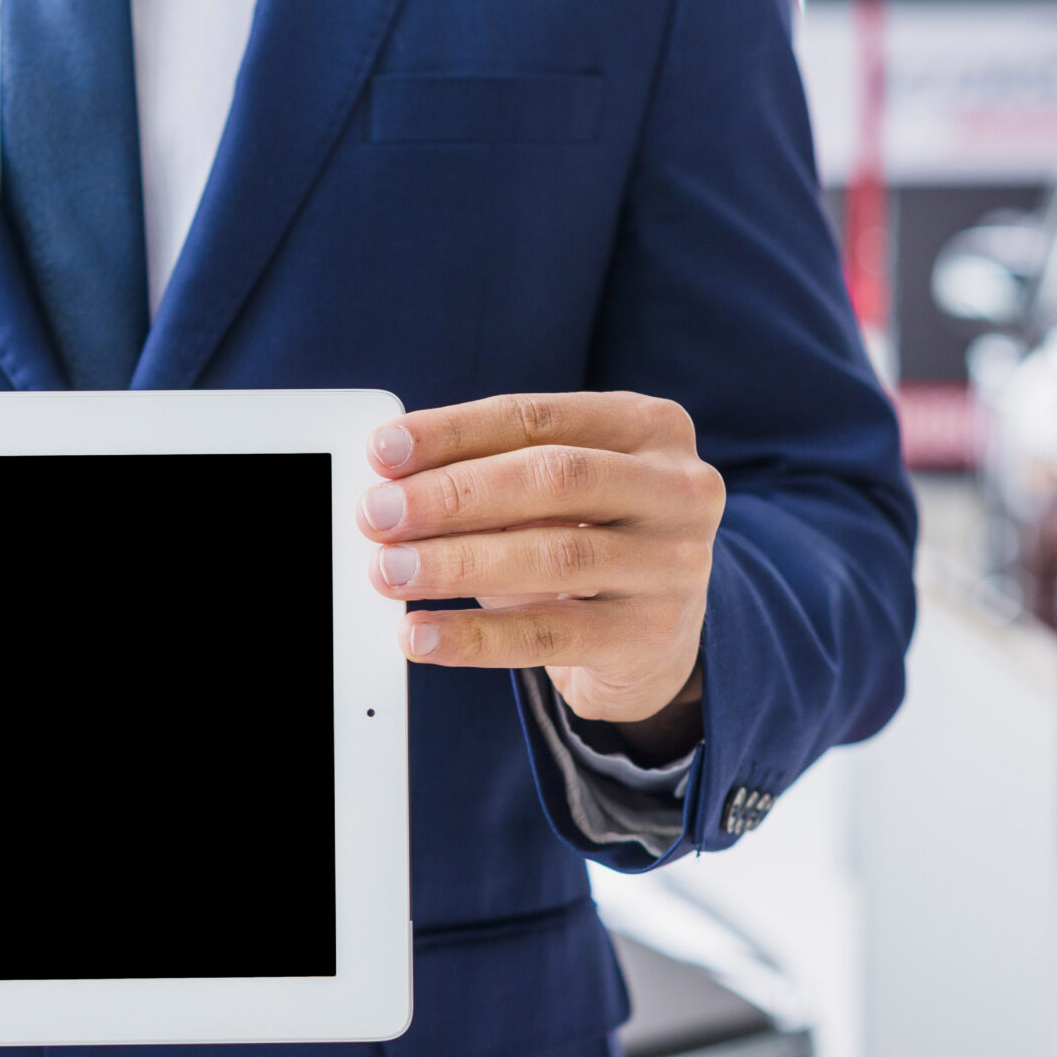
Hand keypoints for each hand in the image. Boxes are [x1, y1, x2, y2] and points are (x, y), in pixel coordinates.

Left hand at [359, 392, 723, 761]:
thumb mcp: (553, 494)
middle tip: (377, 515)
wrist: (654, 638)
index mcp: (650, 426)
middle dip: (453, 496)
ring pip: (553, 556)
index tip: (381, 450)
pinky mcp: (653, 635)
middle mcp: (678, 488)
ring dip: (456, 563)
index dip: (453, 432)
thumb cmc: (587, 539)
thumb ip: (489, 473)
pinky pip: (549, 637)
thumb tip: (388, 481)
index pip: (536, 418)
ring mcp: (676, 564)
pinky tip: (420, 636)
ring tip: (387, 571)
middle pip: (552, 479)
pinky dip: (475, 637)